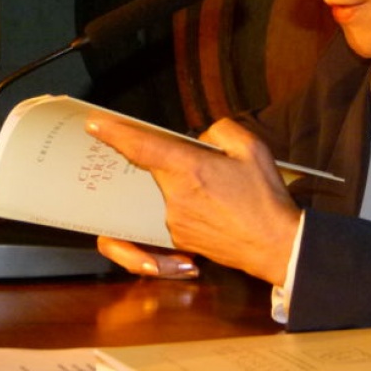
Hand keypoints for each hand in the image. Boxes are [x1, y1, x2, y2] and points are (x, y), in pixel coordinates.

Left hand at [86, 116, 300, 285]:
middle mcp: (174, 197)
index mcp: (190, 169)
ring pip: (162, 191)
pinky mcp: (177, 239)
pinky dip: (185, 205)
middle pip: (153, 168)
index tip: (94, 124)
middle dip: (168, 161)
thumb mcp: (253, 148)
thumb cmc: (266, 197)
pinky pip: (170, 213)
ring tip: (215, 190)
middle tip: (199, 162)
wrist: (276, 245)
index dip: (116, 133)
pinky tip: (212, 207)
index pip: (143, 146)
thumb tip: (200, 139)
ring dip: (180, 184)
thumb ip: (221, 131)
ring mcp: (173, 221)